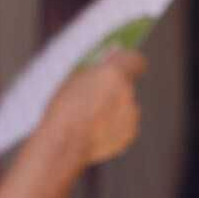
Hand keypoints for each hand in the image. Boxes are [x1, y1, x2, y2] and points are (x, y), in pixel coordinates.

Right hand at [41, 49, 145, 166]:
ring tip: (90, 117)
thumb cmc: (63, 109)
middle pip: (128, 84)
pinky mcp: (130, 133)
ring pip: (127, 105)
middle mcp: (128, 91)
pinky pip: (125, 124)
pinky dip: (114, 126)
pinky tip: (95, 131)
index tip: (118, 65)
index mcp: (114, 72)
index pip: (135, 59)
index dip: (127, 62)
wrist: (63, 143)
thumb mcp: (73, 79)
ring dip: (114, 108)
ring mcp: (131, 113)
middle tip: (97, 95)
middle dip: (116, 88)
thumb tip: (113, 54)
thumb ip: (96, 67)